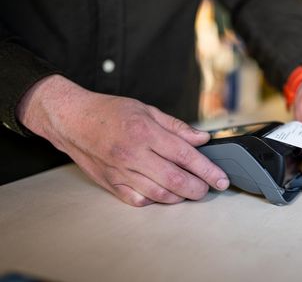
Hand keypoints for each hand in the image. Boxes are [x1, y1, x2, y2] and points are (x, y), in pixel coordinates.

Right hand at [16, 75, 228, 205]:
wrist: (72, 120)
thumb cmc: (109, 112)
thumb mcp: (146, 109)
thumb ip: (176, 127)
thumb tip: (201, 138)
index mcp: (145, 132)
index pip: (185, 155)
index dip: (207, 169)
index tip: (221, 179)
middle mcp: (133, 154)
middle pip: (175, 180)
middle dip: (198, 188)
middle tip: (209, 188)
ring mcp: (121, 171)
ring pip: (158, 194)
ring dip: (179, 197)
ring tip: (190, 191)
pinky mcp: (111, 183)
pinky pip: (137, 200)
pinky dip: (154, 200)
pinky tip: (163, 194)